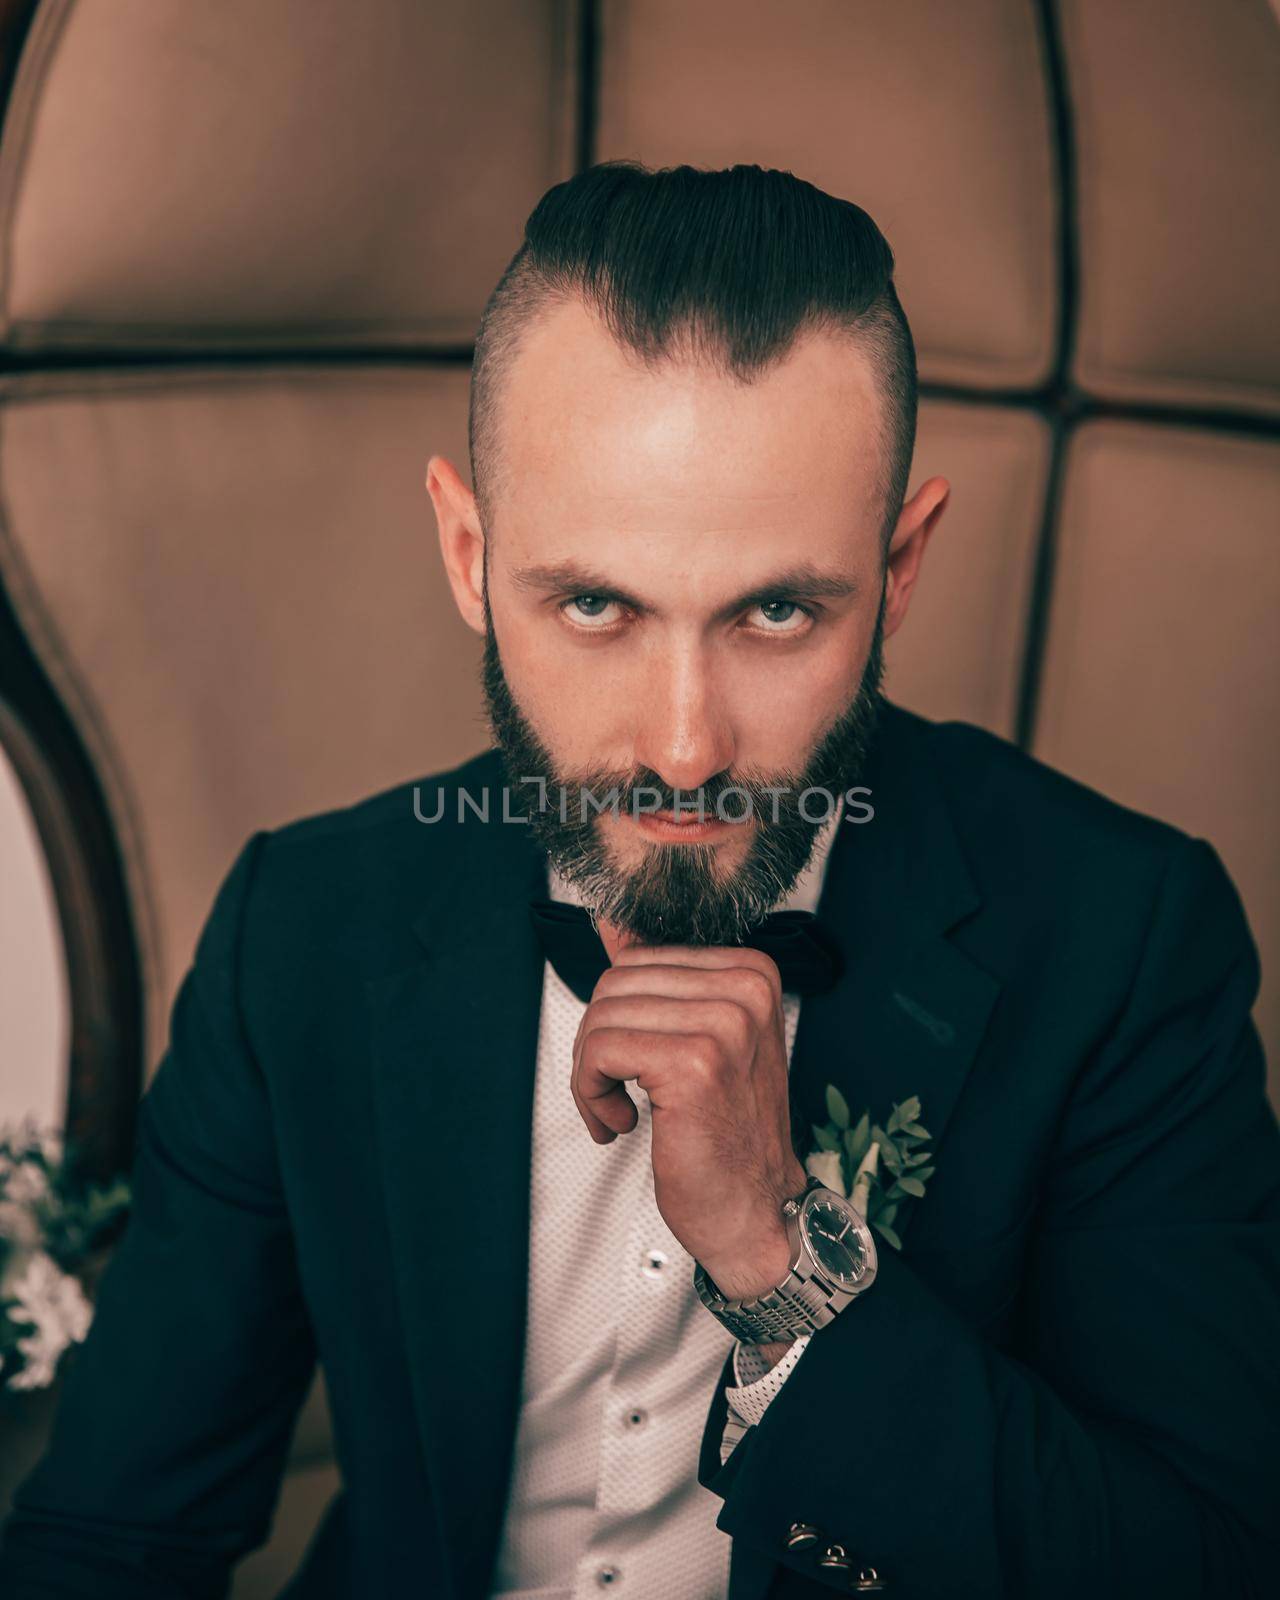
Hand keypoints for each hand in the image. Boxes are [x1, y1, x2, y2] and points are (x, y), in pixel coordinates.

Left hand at [570, 942, 807, 1299]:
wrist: (755, 1210)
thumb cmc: (726, 1135)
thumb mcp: (701, 1040)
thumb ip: (661, 985)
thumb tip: (611, 926)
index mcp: (751, 972)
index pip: (638, 958)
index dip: (617, 1015)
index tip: (632, 1062)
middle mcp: (745, 989)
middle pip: (615, 983)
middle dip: (596, 1042)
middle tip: (612, 1090)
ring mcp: (724, 1023)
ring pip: (601, 1015)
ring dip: (589, 1072)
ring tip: (616, 1109)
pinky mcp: (694, 1063)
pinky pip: (600, 1050)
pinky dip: (590, 1091)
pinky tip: (620, 1121)